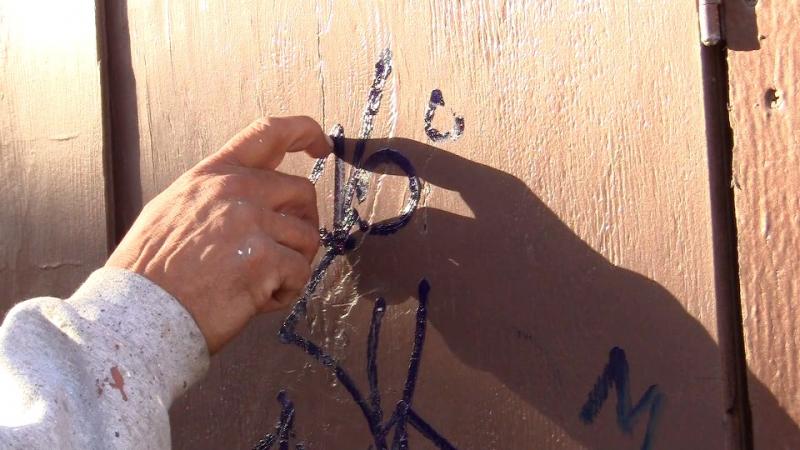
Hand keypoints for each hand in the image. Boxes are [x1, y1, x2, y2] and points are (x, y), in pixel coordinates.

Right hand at [106, 116, 331, 353]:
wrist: (138, 313)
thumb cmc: (151, 272)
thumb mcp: (173, 210)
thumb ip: (216, 196)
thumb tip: (253, 198)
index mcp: (213, 175)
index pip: (267, 133)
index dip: (303, 131)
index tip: (321, 143)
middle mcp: (235, 190)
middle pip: (302, 191)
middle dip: (304, 222)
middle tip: (288, 249)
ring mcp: (251, 222)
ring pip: (307, 237)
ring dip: (292, 264)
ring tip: (260, 283)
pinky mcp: (264, 259)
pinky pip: (300, 273)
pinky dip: (285, 293)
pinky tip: (257, 301)